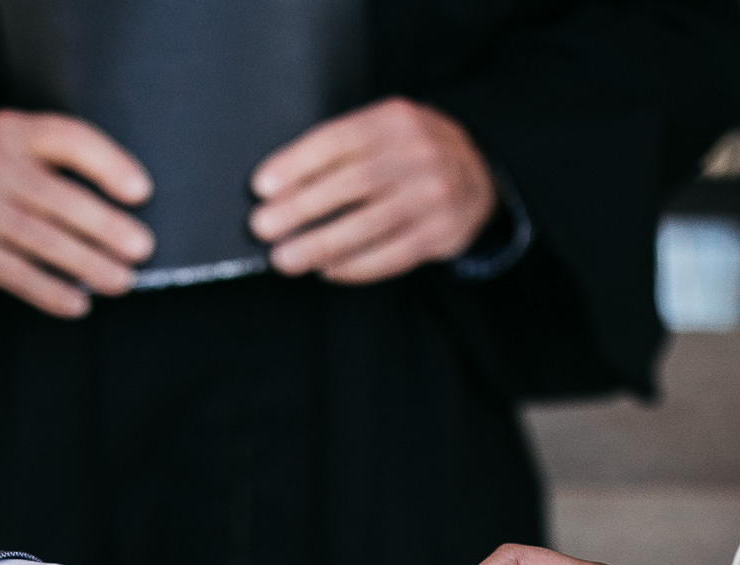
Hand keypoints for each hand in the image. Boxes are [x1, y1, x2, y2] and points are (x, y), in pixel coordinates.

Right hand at [0, 110, 154, 317]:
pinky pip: (15, 273)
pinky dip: (50, 291)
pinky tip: (78, 305)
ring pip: (41, 238)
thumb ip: (62, 169)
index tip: (142, 192)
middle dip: (106, 226)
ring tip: (122, 281)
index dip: (109, 164)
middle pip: (59, 197)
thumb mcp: (21, 160)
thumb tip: (131, 214)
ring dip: (87, 263)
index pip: (69, 139)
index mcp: (13, 131)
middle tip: (142, 249)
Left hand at [249, 98, 497, 284]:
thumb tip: (279, 188)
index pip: (338, 139)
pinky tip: (326, 269)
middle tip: (263, 227)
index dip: (296, 163)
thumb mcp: (383, 133)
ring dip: (320, 245)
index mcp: (395, 119)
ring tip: (285, 258)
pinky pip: (392, 255)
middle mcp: (419, 153)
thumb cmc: (408, 156)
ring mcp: (434, 194)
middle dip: (300, 208)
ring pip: (369, 225)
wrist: (477, 175)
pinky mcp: (442, 232)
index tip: (261, 186)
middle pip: (351, 183)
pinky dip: (354, 266)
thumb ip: (342, 150)